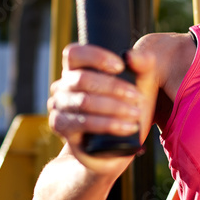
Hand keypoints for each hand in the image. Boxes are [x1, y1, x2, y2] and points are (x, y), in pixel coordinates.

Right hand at [47, 43, 155, 167]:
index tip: (121, 66)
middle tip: (138, 96)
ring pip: (83, 101)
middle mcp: (62, 87)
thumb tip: (131, 56)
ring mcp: (59, 107)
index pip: (74, 53)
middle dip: (113, 86)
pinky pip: (83, 122)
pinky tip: (127, 127)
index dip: (96, 56)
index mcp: (75, 70)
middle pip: (82, 79)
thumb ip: (141, 64)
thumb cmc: (126, 107)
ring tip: (136, 114)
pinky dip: (108, 124)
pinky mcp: (61, 128)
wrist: (114, 146)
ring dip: (114, 107)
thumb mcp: (138, 84)